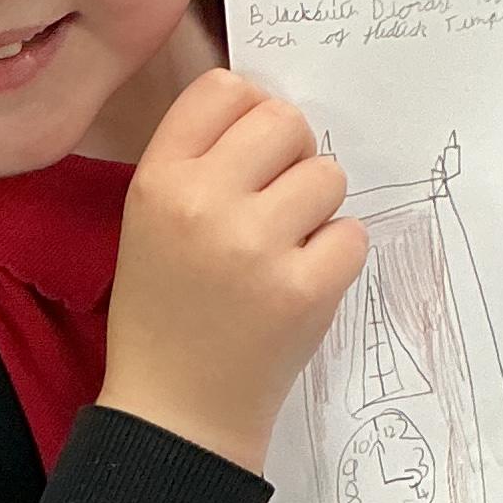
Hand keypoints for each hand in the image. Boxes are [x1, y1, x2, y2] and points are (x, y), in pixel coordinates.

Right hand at [102, 69, 365, 476]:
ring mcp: (257, 246)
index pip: (225, 89)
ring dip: (317, 208)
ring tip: (283, 250)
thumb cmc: (166, 311)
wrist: (176, 413)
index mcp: (159, 179)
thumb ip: (201, 159)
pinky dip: (337, 256)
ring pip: (328, 175)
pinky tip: (301, 282)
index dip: (249, 114)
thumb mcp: (149, 220)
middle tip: (274, 204)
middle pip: (286, 122)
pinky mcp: (305, 288)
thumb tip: (269, 104)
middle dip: (291, 157)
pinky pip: (353, 233)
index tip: (251, 152)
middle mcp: (204, 202)